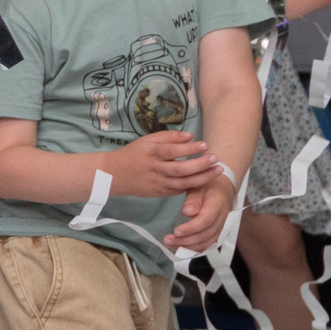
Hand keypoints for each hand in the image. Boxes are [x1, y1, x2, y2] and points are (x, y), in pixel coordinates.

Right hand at [99, 130, 217, 198]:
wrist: (113, 175)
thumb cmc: (133, 154)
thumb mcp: (147, 140)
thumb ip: (169, 137)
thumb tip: (190, 136)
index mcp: (150, 153)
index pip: (171, 151)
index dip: (188, 149)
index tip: (205, 145)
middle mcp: (154, 169)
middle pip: (180, 169)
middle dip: (200, 165)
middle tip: (216, 159)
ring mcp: (157, 183)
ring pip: (182, 183)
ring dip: (202, 178)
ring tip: (217, 171)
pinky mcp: (159, 193)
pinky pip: (178, 191)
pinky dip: (192, 186)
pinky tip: (205, 180)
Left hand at [165, 169, 240, 250]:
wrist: (224, 189)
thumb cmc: (209, 186)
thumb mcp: (199, 185)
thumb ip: (193, 198)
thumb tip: (187, 212)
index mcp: (218, 205)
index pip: (206, 220)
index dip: (191, 228)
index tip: (176, 231)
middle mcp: (222, 219)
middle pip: (206, 235)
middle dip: (186, 240)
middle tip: (168, 240)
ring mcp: (222, 227)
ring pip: (207, 243)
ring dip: (189, 247)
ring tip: (170, 244)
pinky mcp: (218, 233)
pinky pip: (208, 245)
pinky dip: (195, 249)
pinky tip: (180, 248)